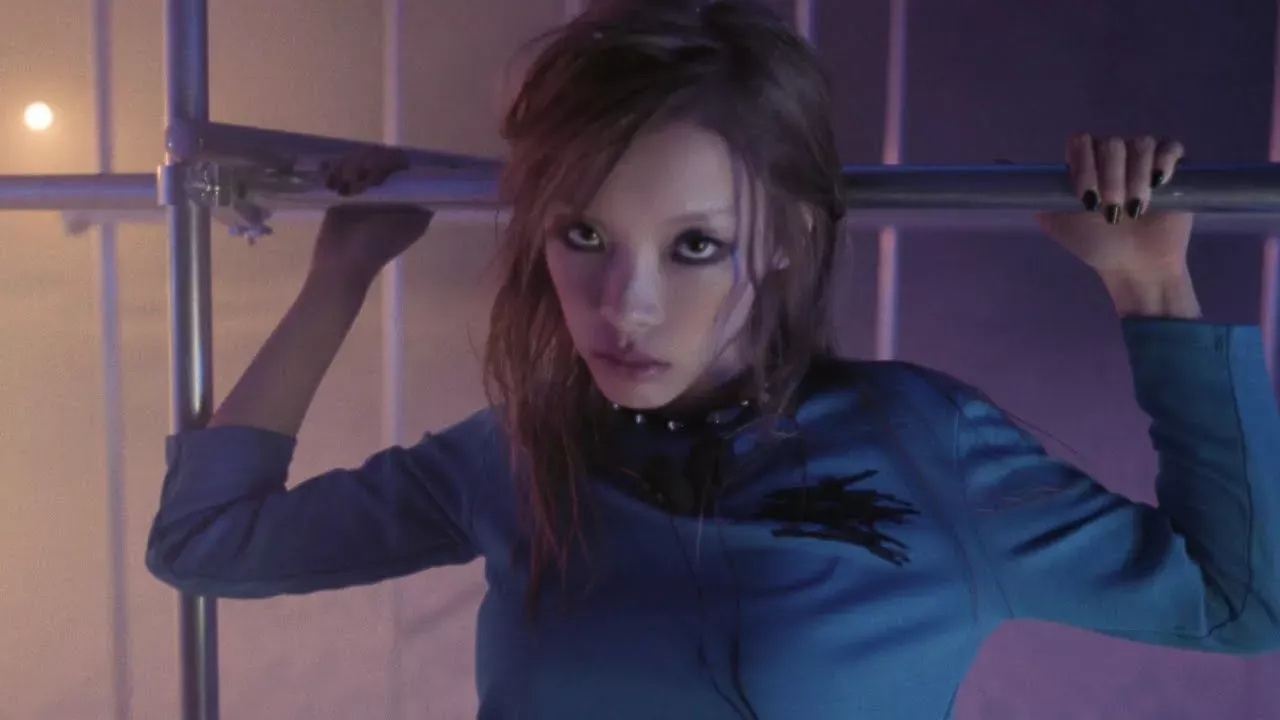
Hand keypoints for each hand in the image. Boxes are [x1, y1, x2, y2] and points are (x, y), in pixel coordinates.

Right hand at [311, 147, 433, 283]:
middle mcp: (390, 188)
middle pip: (381, 155)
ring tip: (344, 187)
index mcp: (409, 195)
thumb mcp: (412, 223)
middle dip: (367, 162)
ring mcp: (367, 187)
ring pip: (360, 157)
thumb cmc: (378, 244)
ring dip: (350, 167)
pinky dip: (336, 170)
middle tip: (356, 179)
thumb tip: (433, 176)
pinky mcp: (345, 189)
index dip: (391, 161)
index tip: (376, 173)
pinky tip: (333, 184)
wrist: (343, 260)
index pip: (404, 163)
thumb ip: (424, 200)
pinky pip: (343, 166)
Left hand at [1036, 135, 1200, 317]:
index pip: (1081, 141)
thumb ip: (1031, 193)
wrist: (1133, 264)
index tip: (1085, 198)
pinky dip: (1164, 162)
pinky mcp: (1174, 167)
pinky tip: (1158, 185)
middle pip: (1111, 142)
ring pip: (1140, 144)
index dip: (1084, 166)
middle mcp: (1114, 155)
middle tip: (1109, 211)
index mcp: (1086, 162)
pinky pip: (1170, 147)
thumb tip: (996, 163)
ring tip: (1133, 209)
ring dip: (1135, 179)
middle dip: (1110, 179)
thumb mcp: (1054, 220)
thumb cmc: (1094, 243)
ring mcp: (1144, 159)